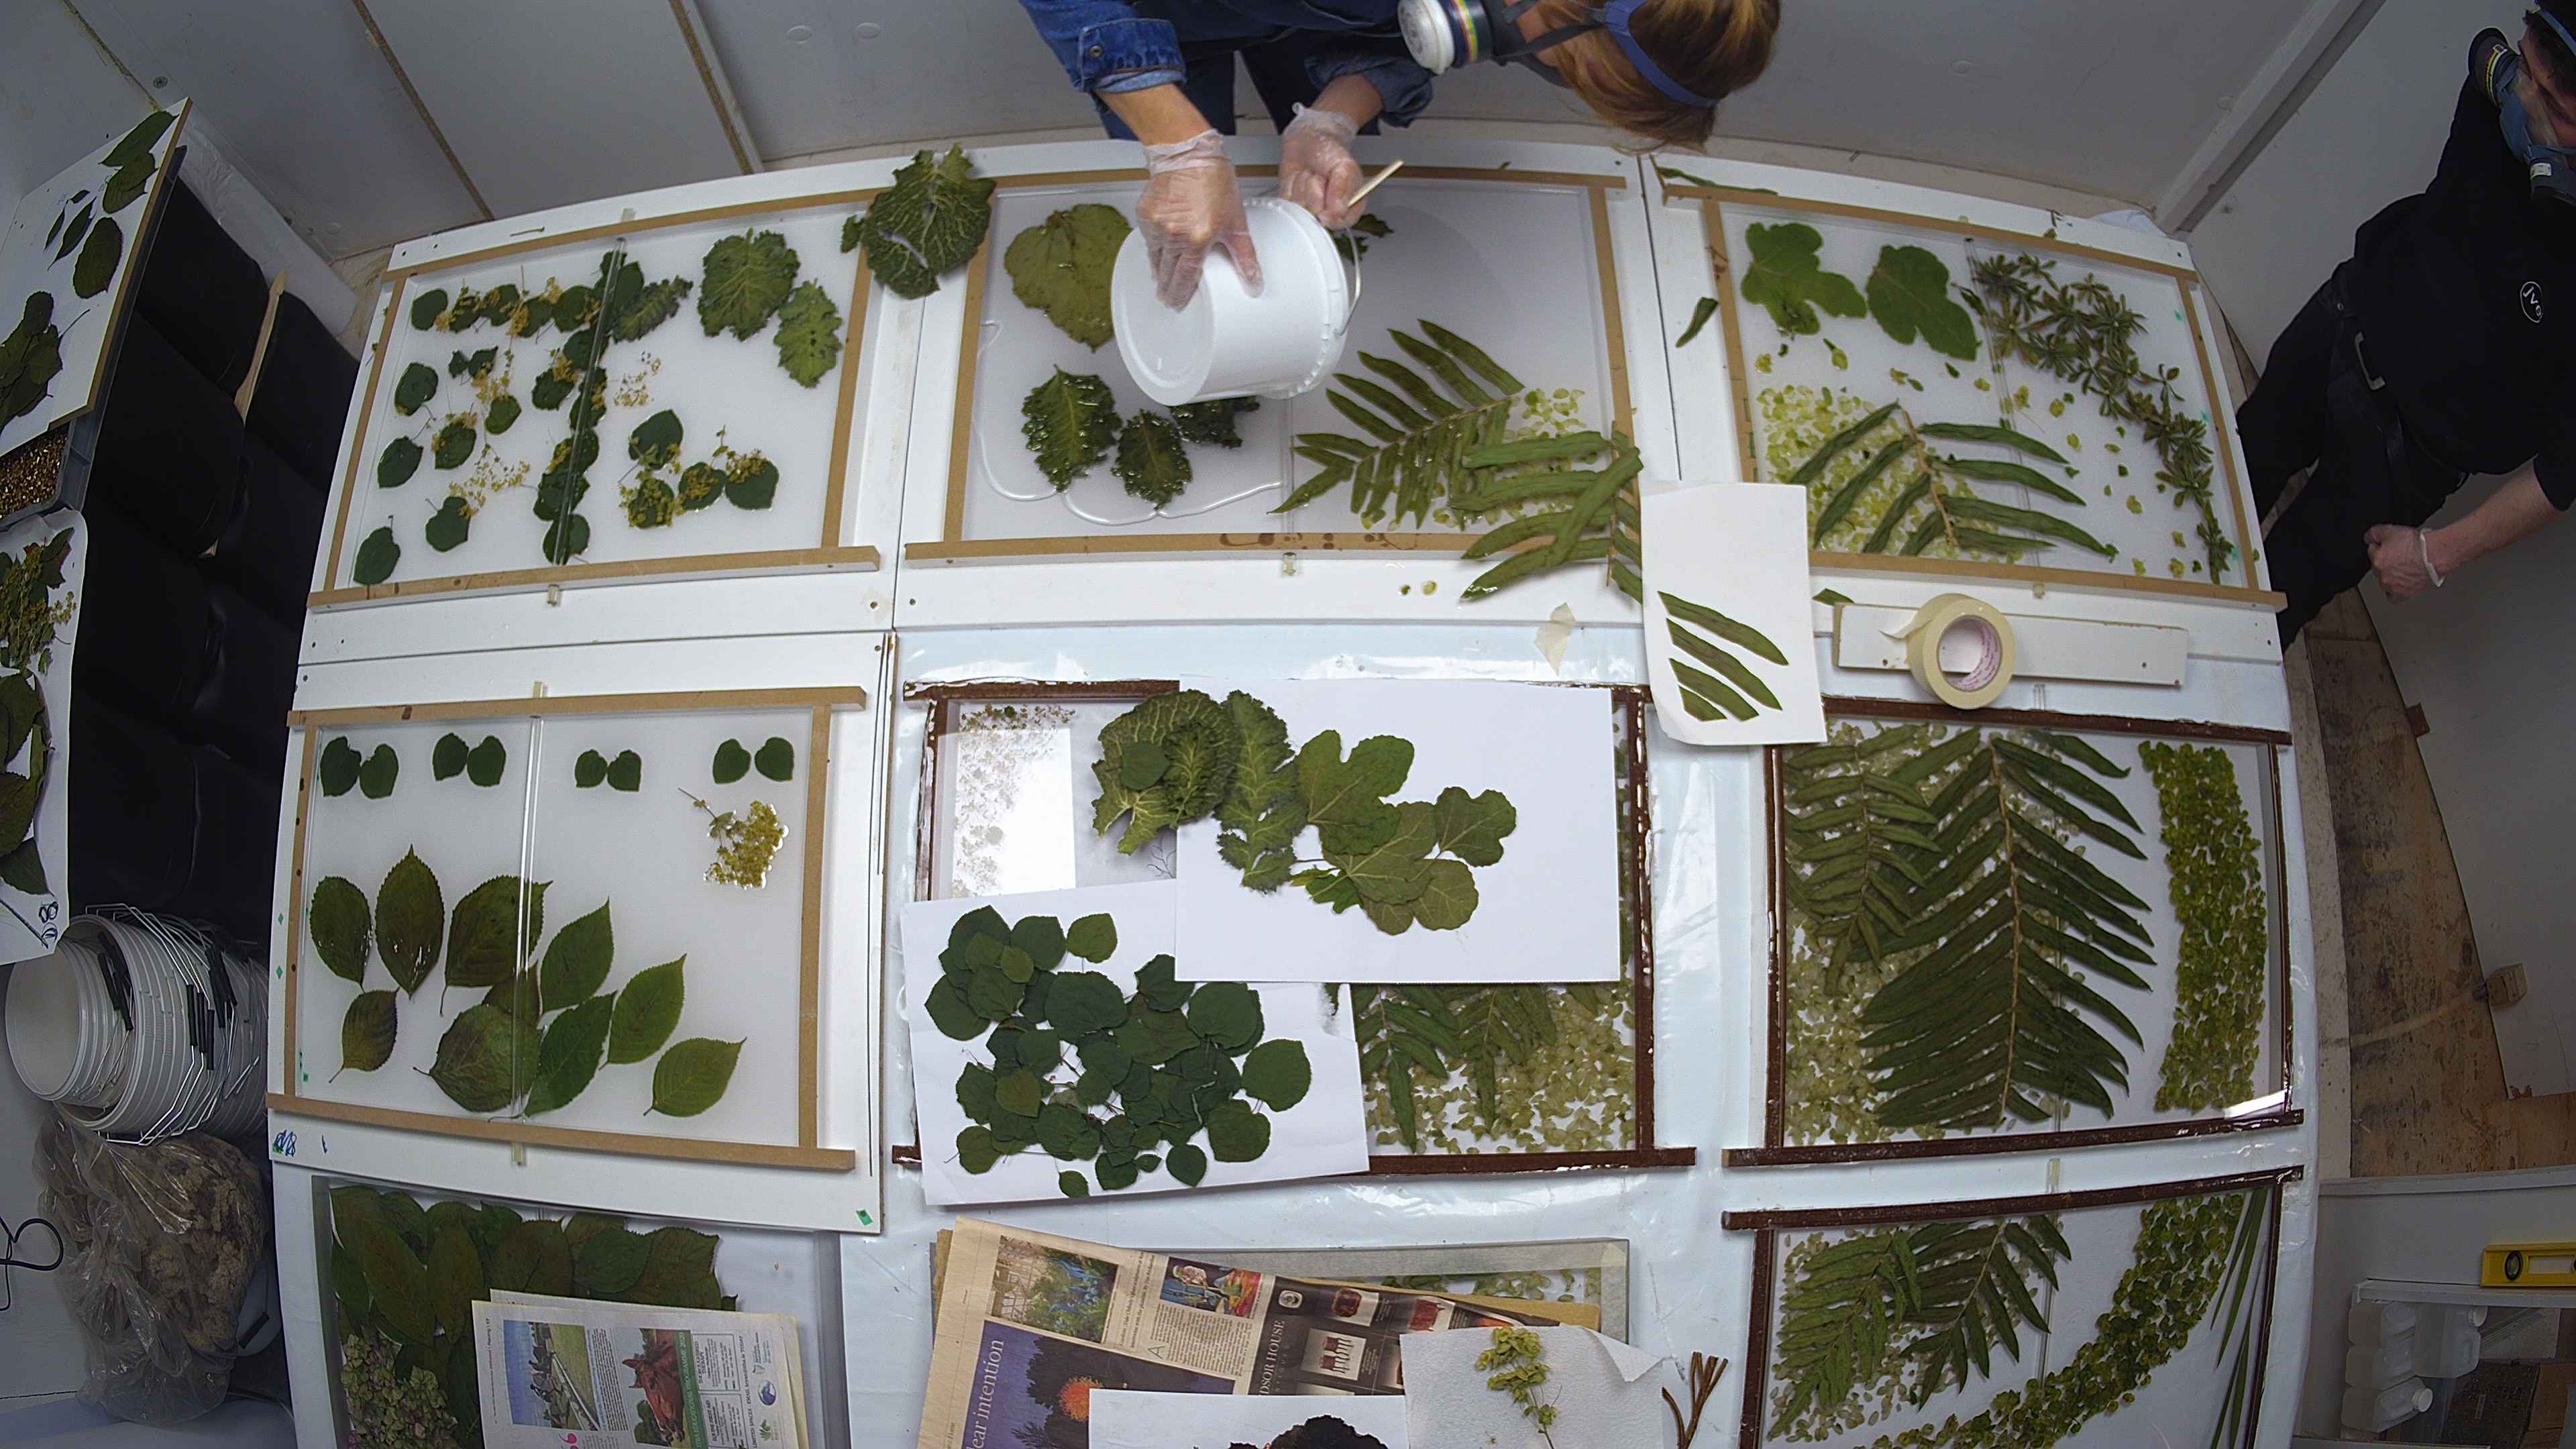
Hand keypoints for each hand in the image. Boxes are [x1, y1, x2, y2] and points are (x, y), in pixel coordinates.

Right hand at [1136, 130, 1258, 309]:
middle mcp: (1173, 235)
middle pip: (1166, 273)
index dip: (1180, 295)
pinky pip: (1148, 239)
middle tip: (1166, 298)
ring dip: (1158, 271)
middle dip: (1166, 288)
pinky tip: (1158, 251)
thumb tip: (1254, 282)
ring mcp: (1156, 225)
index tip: (1177, 303)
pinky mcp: (1144, 214)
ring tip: (1160, 280)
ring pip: (1154, 258)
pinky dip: (1153, 247)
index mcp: (1197, 240)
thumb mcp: (1236, 221)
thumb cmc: (1213, 181)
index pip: (1185, 278)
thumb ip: (1244, 255)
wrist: (1188, 153)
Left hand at [1279, 105, 1363, 227]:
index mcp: (1349, 204)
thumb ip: (1344, 189)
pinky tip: (1298, 178)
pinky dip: (1290, 187)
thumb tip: (1337, 211)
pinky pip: (1286, 202)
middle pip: (1317, 214)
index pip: (1341, 222)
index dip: (1331, 217)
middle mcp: (1329, 209)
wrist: (1307, 138)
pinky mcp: (1292, 203)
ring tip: (1310, 174)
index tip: (1324, 210)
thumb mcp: (1345, 165)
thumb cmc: (1329, 150)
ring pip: (1300, 207)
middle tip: (1320, 177)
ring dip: (1302, 186)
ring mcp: (1309, 207)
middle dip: (1315, 191)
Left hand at [2365, 524, 2440, 601]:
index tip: (2391, 545)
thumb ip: (2374, 533)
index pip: (2373, 551)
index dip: (2382, 546)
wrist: (2436, 556)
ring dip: (2391, 575)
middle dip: (2387, 560)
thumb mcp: (2391, 530)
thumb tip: (2367, 538)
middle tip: (2401, 555)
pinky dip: (2395, 591)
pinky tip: (2400, 585)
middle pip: (2379, 566)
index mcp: (2377, 559)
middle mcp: (2382, 574)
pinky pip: (2393, 597)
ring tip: (2404, 567)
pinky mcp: (2403, 594)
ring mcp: (2391, 586)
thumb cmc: (2419, 545)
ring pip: (2385, 581)